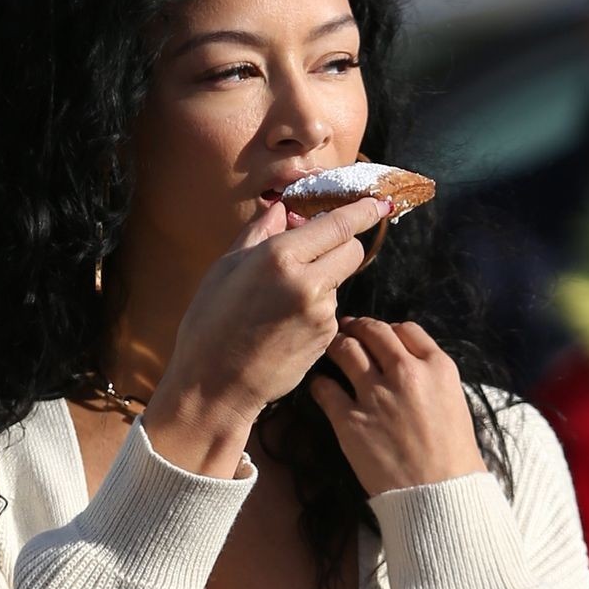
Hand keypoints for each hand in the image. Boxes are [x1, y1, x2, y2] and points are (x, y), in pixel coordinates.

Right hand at [159, 195, 392, 422]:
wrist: (215, 385)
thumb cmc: (210, 324)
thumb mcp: (225, 268)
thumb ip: (259, 233)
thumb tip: (282, 208)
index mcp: (279, 256)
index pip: (339, 224)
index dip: (363, 210)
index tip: (379, 203)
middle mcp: (308, 282)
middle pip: (352, 250)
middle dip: (342, 244)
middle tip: (317, 250)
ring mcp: (322, 313)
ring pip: (340, 281)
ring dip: (323, 280)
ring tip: (281, 301)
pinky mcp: (326, 338)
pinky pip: (331, 310)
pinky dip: (316, 308)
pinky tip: (285, 323)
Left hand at [307, 316, 486, 495]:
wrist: (439, 495)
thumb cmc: (453, 457)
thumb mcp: (454, 403)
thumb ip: (431, 378)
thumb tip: (408, 366)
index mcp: (437, 367)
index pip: (406, 330)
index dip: (389, 330)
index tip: (380, 336)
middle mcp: (405, 373)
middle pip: (373, 332)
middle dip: (357, 328)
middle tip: (348, 332)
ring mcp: (375, 395)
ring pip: (346, 350)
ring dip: (336, 346)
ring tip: (330, 350)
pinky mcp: (350, 420)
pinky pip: (324, 388)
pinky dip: (320, 383)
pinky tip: (321, 386)